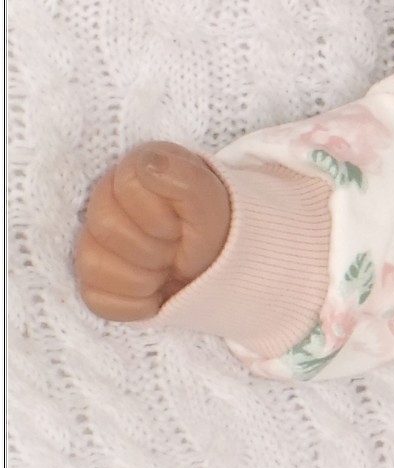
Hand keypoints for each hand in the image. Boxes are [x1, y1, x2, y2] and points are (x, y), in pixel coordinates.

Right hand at [73, 142, 230, 320]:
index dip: (160, 217)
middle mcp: (104, 202)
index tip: (180, 225)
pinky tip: (155, 292)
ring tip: (166, 270)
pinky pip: (96, 299)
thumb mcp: (211, 200)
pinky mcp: (94, 281)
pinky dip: (134, 304)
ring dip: (144, 277)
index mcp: (133, 174)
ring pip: (93, 265)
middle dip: (154, 247)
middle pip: (105, 228)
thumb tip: (148, 163)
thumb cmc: (216, 226)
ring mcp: (94, 243)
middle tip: (176, 249)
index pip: (126, 190)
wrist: (226, 266)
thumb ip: (184, 177)